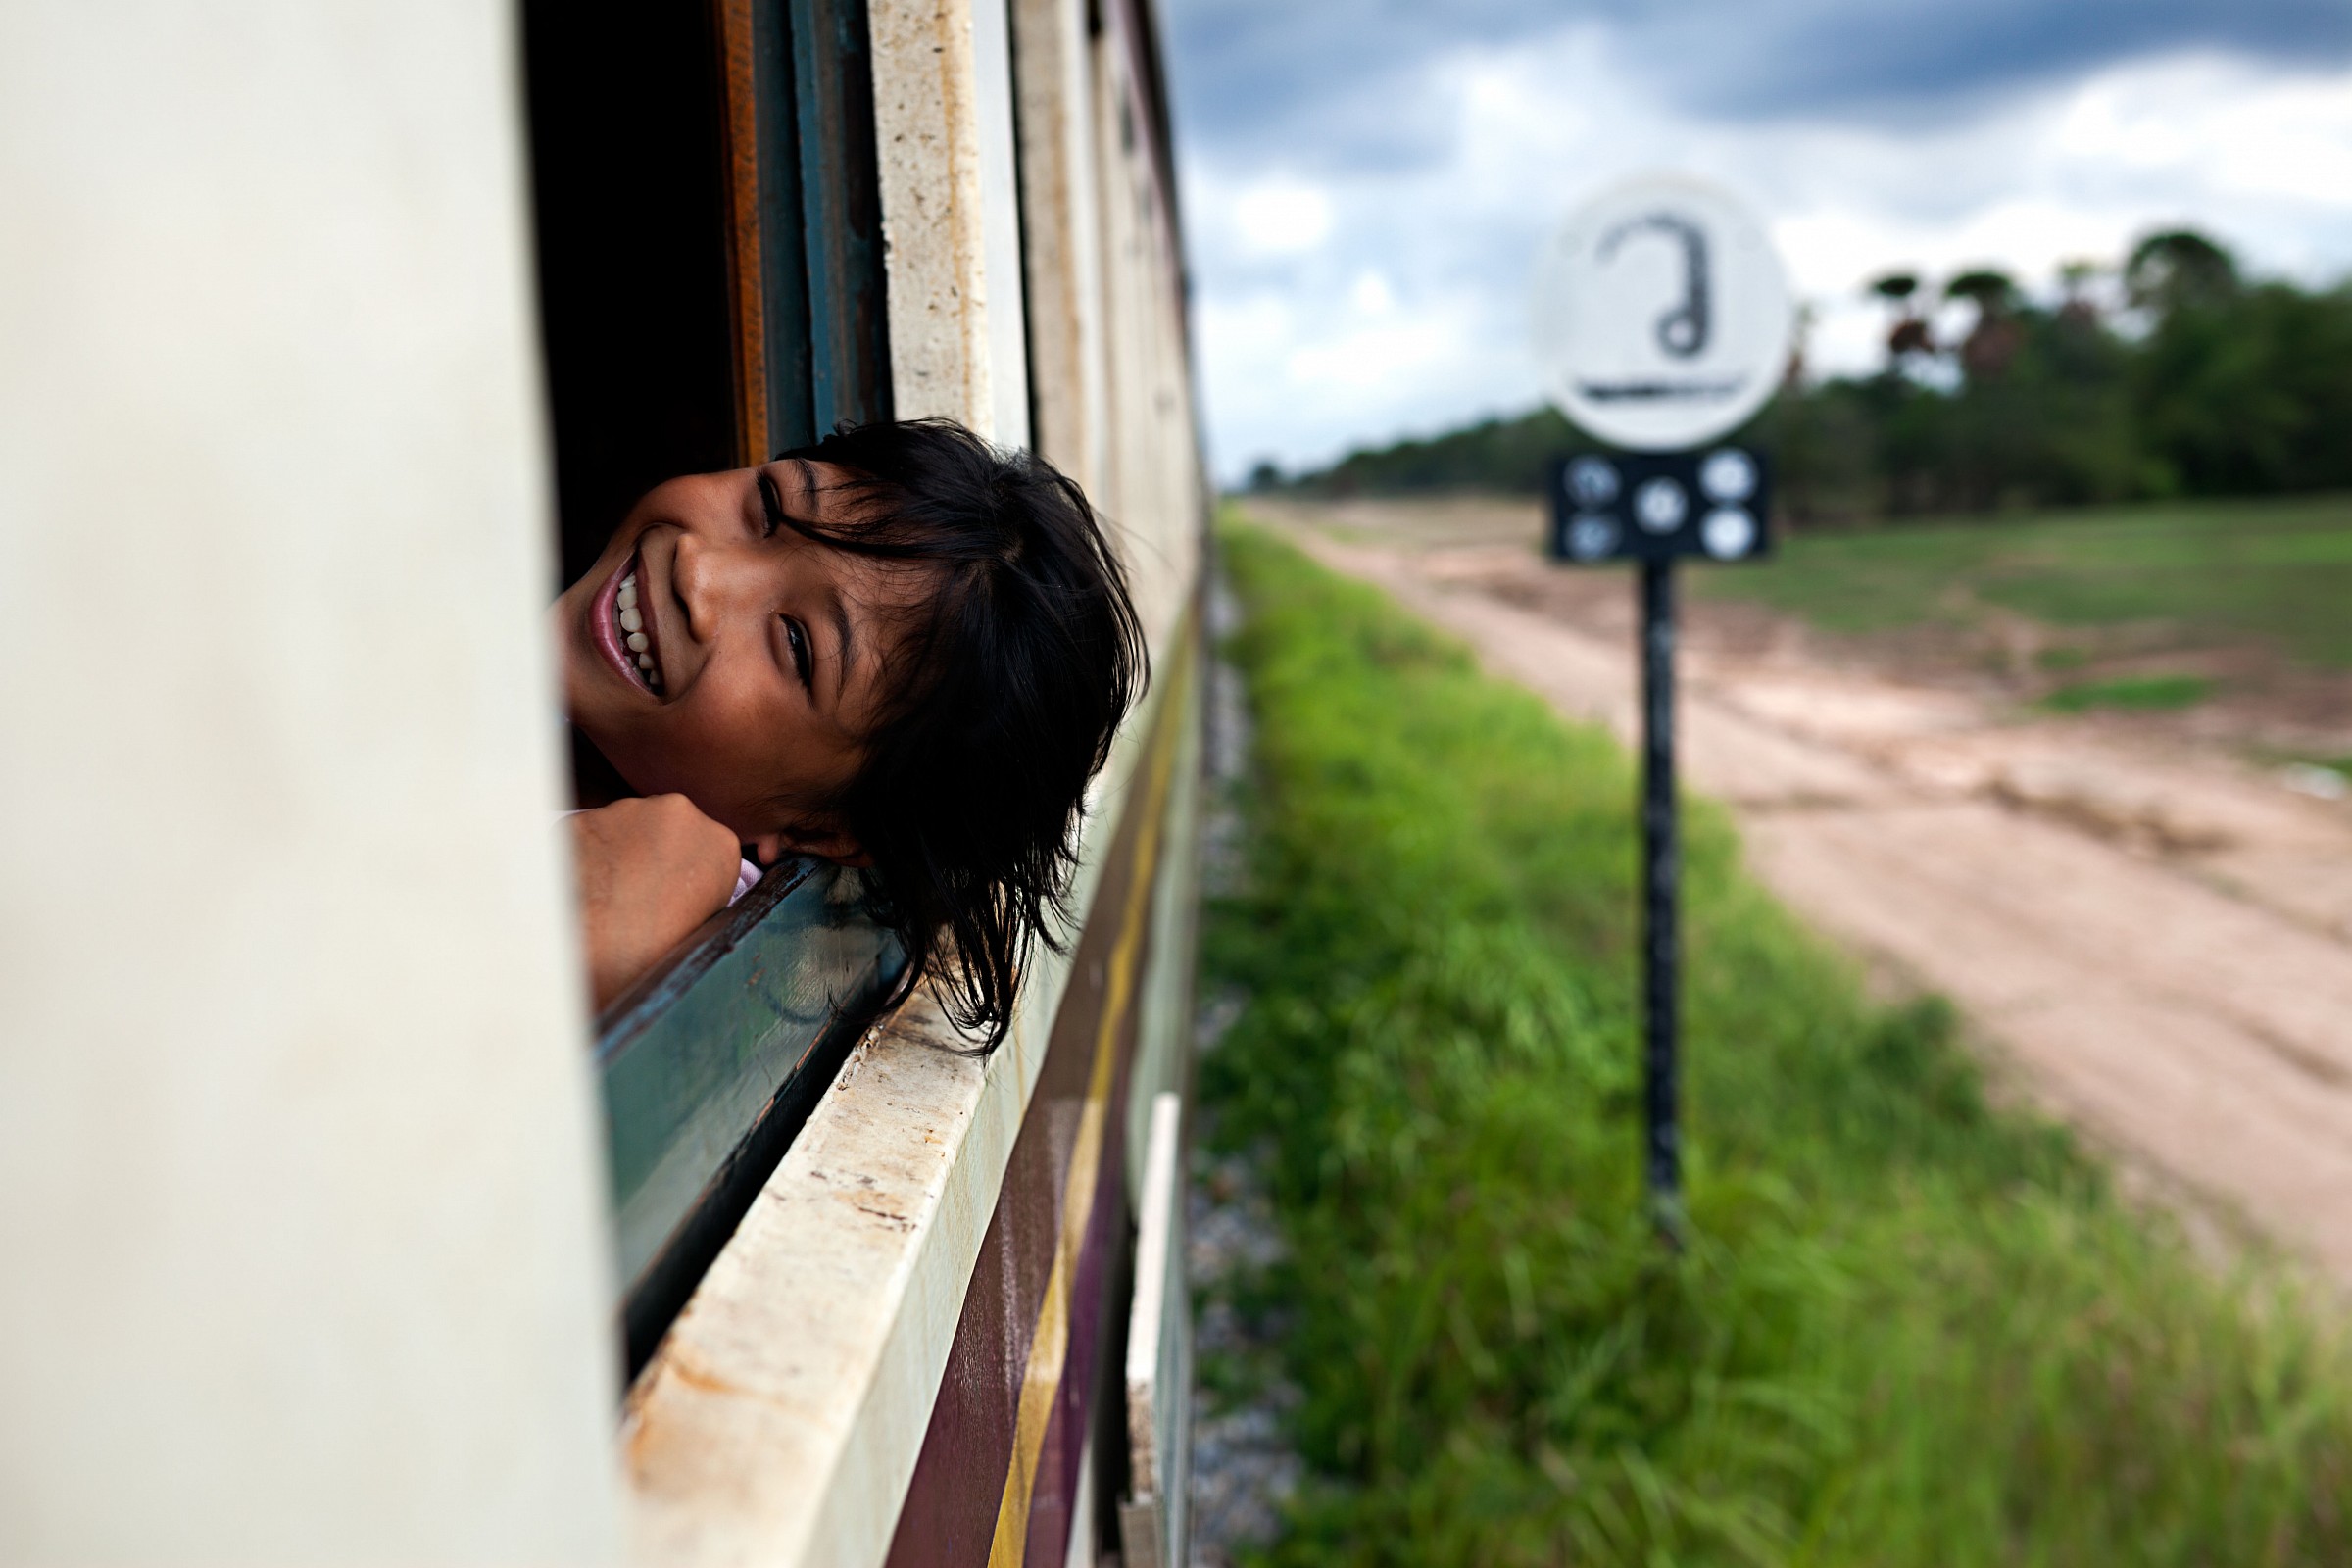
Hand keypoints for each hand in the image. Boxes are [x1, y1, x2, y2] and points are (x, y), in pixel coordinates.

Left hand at [570, 794, 743, 1010]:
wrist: (589, 957)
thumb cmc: (650, 957)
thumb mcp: (703, 927)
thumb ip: (699, 891)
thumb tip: (682, 889)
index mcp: (720, 844)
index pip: (706, 849)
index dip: (685, 873)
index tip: (671, 893)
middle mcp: (678, 814)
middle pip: (666, 827)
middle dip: (652, 852)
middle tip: (637, 895)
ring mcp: (626, 812)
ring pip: (623, 827)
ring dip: (617, 853)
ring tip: (606, 897)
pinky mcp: (582, 819)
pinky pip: (585, 836)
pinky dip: (583, 857)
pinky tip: (580, 889)